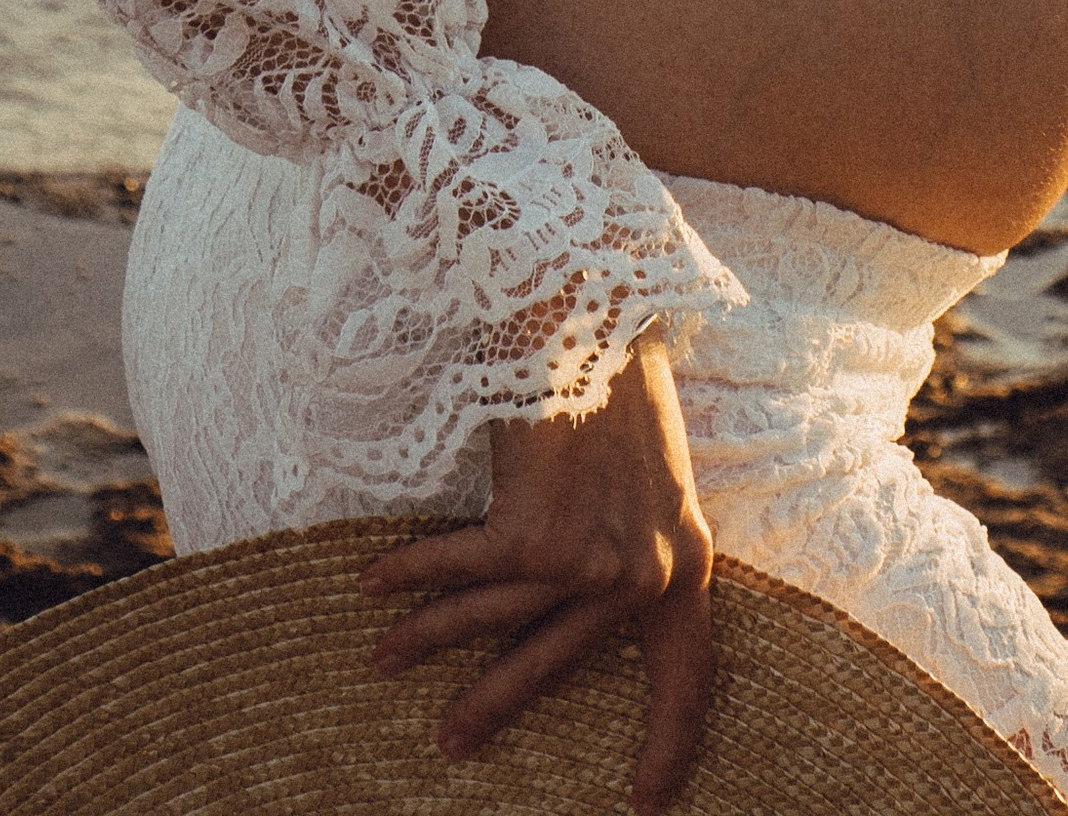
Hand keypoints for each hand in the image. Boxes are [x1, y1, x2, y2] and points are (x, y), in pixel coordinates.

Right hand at [360, 337, 713, 810]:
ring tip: (382, 658)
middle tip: (453, 746)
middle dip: (496, 701)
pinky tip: (378, 581)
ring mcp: (590, 562)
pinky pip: (462, 571)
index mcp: (687, 556)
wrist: (591, 302)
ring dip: (429, 637)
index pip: (689, 672)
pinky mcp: (536, 541)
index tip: (646, 803)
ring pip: (496, 619)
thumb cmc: (619, 365)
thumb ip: (632, 529)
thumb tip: (595, 586)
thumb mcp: (652, 465)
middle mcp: (645, 571)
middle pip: (562, 661)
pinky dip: (416, 574)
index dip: (669, 740)